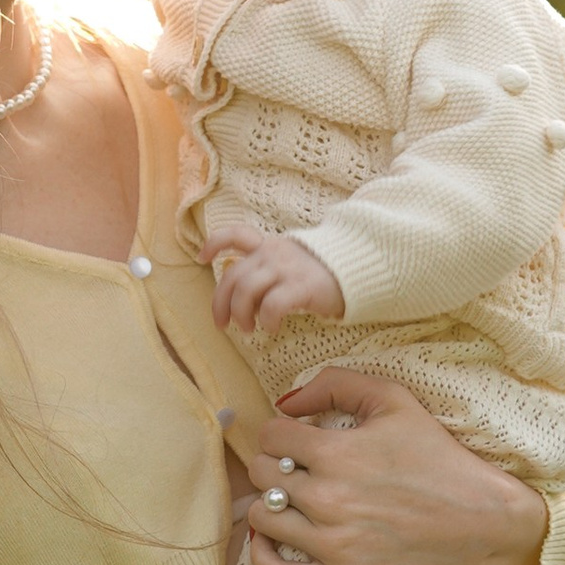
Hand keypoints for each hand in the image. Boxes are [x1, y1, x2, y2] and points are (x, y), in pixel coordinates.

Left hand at [206, 229, 344, 335]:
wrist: (362, 267)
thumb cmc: (326, 272)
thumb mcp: (293, 263)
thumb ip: (268, 272)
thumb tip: (245, 297)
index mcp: (270, 246)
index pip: (236, 235)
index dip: (214, 244)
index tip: (201, 257)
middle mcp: (274, 253)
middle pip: (232, 275)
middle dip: (220, 303)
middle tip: (222, 324)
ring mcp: (287, 268)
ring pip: (246, 291)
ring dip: (240, 314)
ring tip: (249, 329)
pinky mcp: (302, 286)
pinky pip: (272, 305)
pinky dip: (267, 320)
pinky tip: (272, 328)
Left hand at [237, 368, 550, 564]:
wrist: (479, 519)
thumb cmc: (437, 457)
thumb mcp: (394, 400)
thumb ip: (336, 384)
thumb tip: (286, 402)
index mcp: (336, 453)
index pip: (270, 436)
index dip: (281, 433)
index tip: (298, 440)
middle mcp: (328, 499)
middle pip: (261, 475)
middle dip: (274, 465)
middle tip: (297, 469)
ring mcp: (332, 544)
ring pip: (263, 519)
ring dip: (270, 505)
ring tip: (290, 501)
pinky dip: (263, 556)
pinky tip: (272, 541)